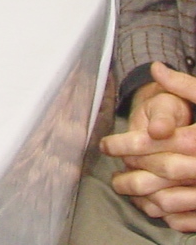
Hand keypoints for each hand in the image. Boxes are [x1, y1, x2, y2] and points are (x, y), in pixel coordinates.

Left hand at [103, 63, 195, 228]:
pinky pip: (184, 220)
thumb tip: (155, 68)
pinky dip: (164, 215)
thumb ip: (182, 86)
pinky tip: (151, 205)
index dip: (122, 144)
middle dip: (128, 174)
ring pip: (167, 201)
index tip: (105, 145)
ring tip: (125, 188)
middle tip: (113, 174)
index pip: (151, 142)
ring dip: (141, 197)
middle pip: (158, 173)